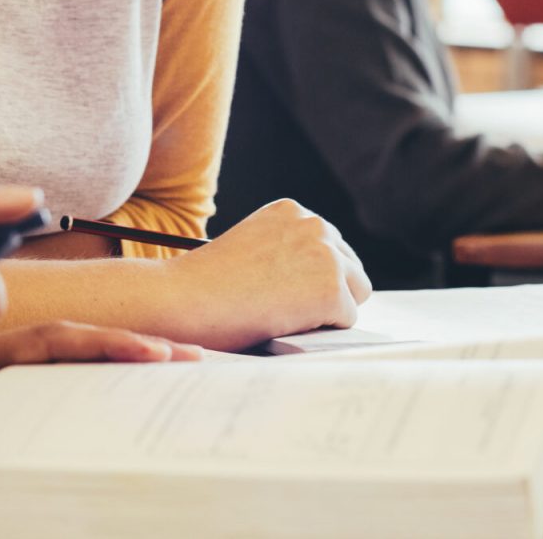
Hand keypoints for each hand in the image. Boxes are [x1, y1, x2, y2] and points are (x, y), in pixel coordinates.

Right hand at [163, 199, 370, 348]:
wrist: (186, 299)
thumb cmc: (207, 284)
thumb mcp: (252, 248)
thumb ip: (286, 252)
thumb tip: (316, 279)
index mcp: (292, 210)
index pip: (328, 245)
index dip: (309, 275)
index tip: (283, 289)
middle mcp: (315, 224)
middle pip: (350, 266)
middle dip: (327, 290)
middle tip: (286, 309)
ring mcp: (326, 255)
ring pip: (356, 292)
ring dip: (329, 310)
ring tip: (286, 317)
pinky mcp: (332, 290)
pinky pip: (346, 320)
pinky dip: (321, 331)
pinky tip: (285, 325)